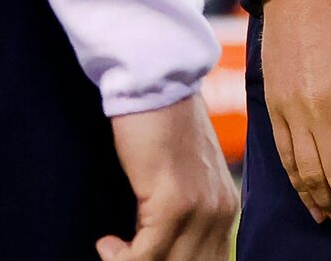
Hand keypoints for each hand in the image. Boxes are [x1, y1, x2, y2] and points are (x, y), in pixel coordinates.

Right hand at [97, 94, 239, 260]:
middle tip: (120, 257)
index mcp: (225, 208)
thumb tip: (156, 248)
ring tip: (111, 251)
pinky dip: (121, 258)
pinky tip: (106, 244)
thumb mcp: (180, 178)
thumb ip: (180, 211)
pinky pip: (146, 255)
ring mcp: (201, 209)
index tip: (138, 258)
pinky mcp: (175, 203)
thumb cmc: (160, 128)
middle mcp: (221, 212)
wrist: (157, 87)